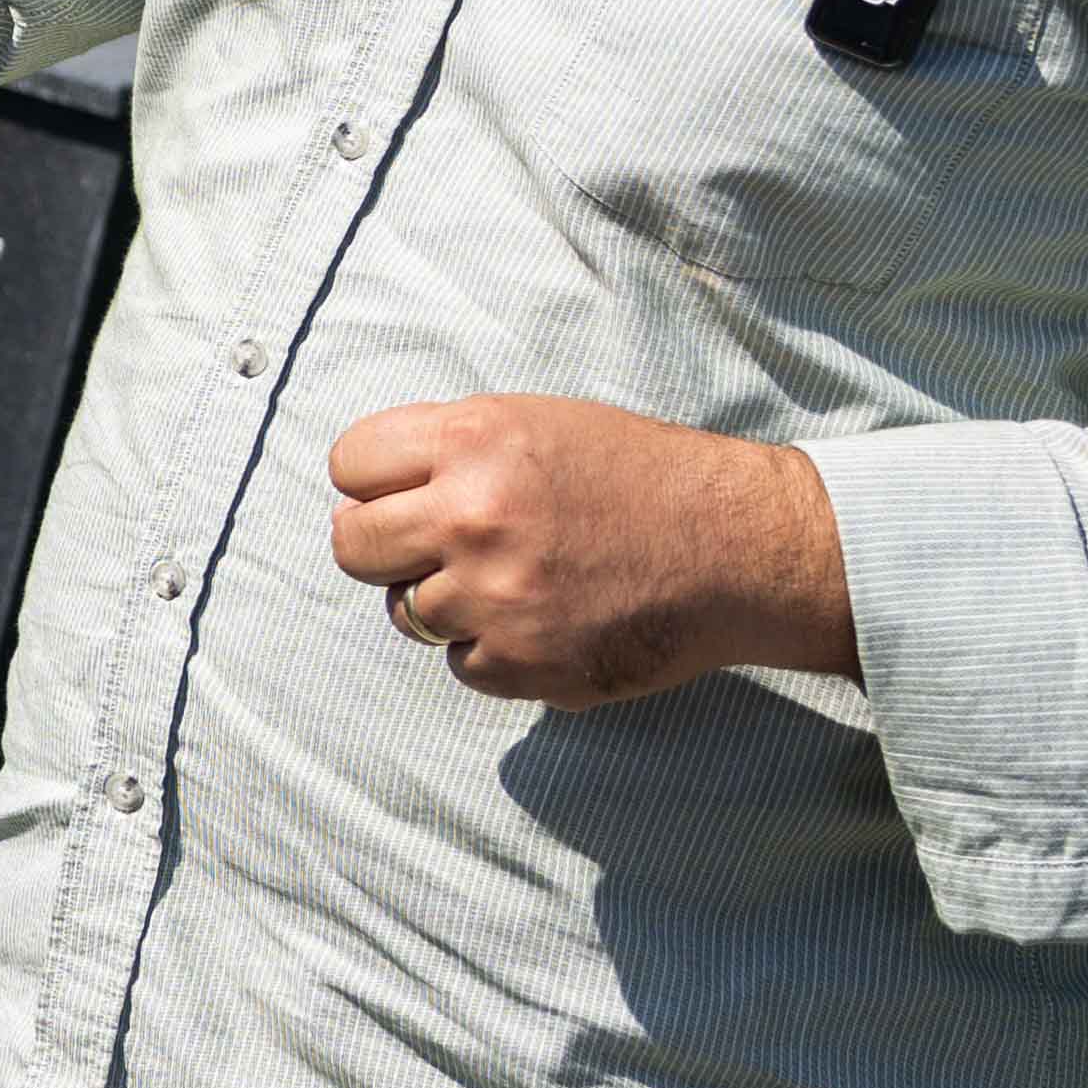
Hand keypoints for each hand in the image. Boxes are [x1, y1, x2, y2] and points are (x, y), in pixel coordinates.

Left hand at [318, 396, 857, 710]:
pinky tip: (548, 621)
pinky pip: (462, 664)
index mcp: (472, 441)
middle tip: (437, 549)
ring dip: (447, 604)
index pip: (349, 464)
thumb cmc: (641, 477)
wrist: (738, 546)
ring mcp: (494, 596)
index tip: (403, 495)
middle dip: (386, 548)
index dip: (373, 482)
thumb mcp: (540, 423)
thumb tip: (365, 490)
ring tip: (515, 581)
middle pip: (353, 544)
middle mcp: (471, 516)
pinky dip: (495, 651)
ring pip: (406, 612)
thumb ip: (449, 450)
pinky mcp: (522, 663)